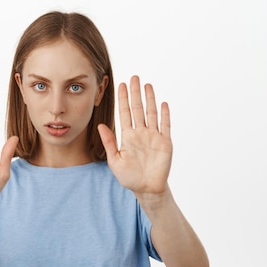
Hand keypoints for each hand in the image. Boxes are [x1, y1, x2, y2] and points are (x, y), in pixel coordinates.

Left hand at [98, 75, 172, 195]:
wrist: (147, 189)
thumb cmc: (129, 177)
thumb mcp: (115, 160)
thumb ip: (109, 142)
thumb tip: (100, 126)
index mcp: (128, 136)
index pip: (125, 113)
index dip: (123, 99)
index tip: (120, 85)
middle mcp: (141, 133)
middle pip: (138, 108)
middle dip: (135, 93)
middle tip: (134, 77)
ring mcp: (154, 136)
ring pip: (151, 113)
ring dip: (150, 99)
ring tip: (147, 85)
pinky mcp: (165, 143)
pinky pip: (165, 125)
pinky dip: (164, 115)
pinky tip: (163, 103)